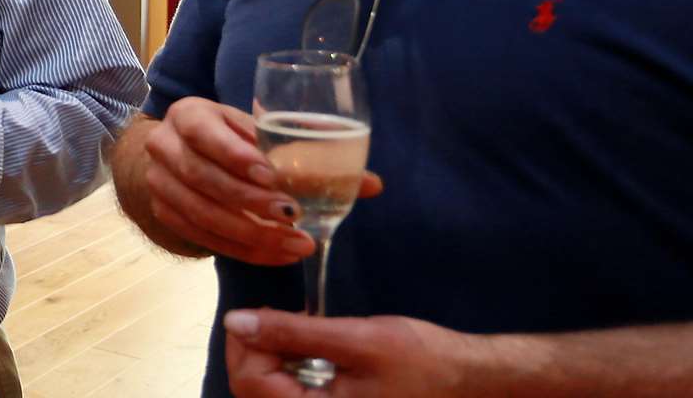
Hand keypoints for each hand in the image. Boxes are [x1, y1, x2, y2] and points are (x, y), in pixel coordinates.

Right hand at [139, 97, 381, 265]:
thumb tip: (373, 185)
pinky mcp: (165, 214)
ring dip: (250, 233)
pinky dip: (242, 249)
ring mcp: (159, 183)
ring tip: (295, 244)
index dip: (235, 156)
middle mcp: (164, 146)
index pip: (204, 133)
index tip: (272, 176)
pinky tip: (276, 255)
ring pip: (201, 213)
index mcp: (189, 115)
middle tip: (292, 216)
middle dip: (249, 201)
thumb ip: (310, 152)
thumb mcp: (260, 132)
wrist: (181, 154)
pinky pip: (204, 238)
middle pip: (202, 178)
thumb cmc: (233, 139)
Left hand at [225, 308, 479, 396]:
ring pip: (269, 391)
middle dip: (255, 349)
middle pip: (254, 390)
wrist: (466, 380)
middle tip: (277, 317)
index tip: (263, 311)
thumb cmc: (420, 360)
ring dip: (270, 357)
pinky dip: (288, 367)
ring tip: (295, 328)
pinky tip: (307, 347)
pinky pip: (291, 393)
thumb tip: (235, 321)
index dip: (245, 344)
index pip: (250, 384)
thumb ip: (293, 333)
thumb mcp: (356, 339)